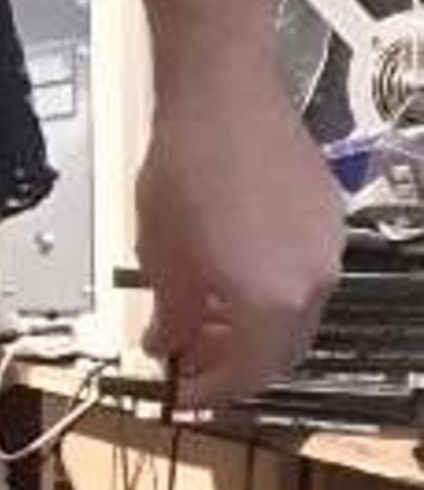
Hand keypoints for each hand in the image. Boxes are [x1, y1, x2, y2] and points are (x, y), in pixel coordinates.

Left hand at [135, 55, 343, 412]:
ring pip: (295, 316)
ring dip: (253, 331)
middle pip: (279, 354)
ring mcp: (327, 249)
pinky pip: (303, 276)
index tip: (181, 394)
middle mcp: (312, 283)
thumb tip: (169, 346)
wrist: (222, 95)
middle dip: (235, 367)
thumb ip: (173, 315)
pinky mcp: (328, 217)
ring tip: (206, 324)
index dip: (210, 391)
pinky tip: (233, 280)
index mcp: (270, 303)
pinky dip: (270, 294)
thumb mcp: (162, 255)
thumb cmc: (186, 168)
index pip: (246, 375)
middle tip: (194, 367)